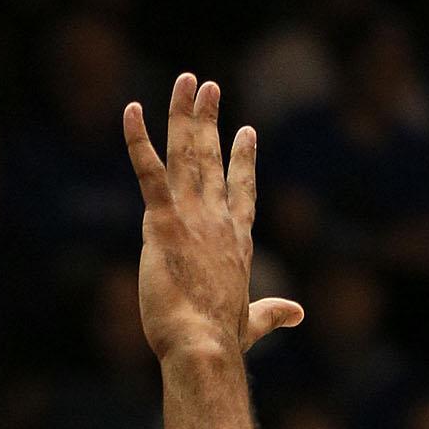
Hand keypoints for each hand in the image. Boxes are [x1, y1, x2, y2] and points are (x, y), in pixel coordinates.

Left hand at [123, 74, 303, 369]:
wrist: (204, 347)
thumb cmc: (223, 341)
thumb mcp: (251, 324)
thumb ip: (272, 314)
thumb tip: (298, 314)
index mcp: (237, 241)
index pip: (242, 191)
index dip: (244, 160)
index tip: (246, 132)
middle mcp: (218, 220)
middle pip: (213, 159)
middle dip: (209, 120)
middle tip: (208, 88)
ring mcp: (193, 217)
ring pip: (186, 154)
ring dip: (184, 114)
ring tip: (186, 81)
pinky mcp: (163, 223)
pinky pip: (149, 172)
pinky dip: (138, 140)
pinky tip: (131, 111)